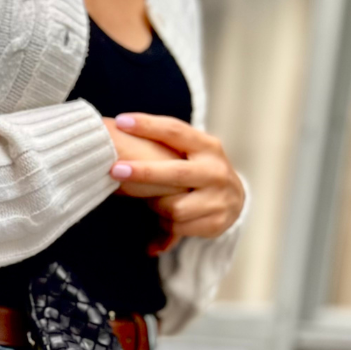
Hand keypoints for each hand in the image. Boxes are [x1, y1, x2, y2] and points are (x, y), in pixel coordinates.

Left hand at [109, 114, 244, 240]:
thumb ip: (165, 146)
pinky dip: (165, 225)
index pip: (175, 131)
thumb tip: (120, 127)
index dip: (147, 125)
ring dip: (156, 207)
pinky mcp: (216, 223)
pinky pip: (177, 227)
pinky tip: (165, 219)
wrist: (235, 200)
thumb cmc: (199, 171)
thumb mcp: (191, 153)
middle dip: (144, 172)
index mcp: (208, 146)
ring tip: (153, 203)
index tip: (121, 122)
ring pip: (173, 207)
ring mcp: (218, 199)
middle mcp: (215, 171)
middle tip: (115, 170)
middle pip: (175, 173)